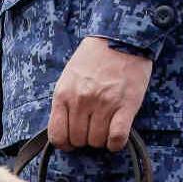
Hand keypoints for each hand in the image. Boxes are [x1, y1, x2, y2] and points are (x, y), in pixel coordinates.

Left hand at [48, 36, 152, 151]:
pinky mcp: (126, 106)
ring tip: (106, 126)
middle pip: (78, 140)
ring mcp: (104, 104)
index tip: (71, 142)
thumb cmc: (94, 57)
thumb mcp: (69, 77)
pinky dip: (116, 143)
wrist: (121, 37)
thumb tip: (65, 128)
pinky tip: (116, 136)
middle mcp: (81, 101)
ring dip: (101, 140)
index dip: (64, 144)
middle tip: (92, 129)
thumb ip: (64, 101)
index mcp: (64, 94)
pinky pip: (117, 138)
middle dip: (85, 140)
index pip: (57, 135)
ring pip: (97, 141)